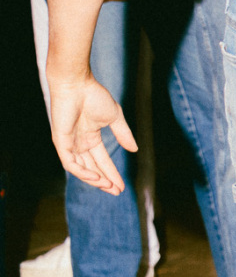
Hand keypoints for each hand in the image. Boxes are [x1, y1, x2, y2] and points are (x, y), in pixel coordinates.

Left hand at [47, 73, 135, 194]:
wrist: (77, 84)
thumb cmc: (93, 96)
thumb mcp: (114, 117)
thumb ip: (123, 134)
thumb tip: (134, 149)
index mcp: (90, 137)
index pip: (102, 160)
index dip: (112, 173)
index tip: (122, 186)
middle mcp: (79, 143)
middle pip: (91, 168)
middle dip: (104, 181)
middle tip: (117, 192)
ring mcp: (69, 143)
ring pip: (80, 169)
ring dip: (94, 180)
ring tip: (108, 187)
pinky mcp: (61, 142)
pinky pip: (70, 163)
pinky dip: (82, 172)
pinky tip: (96, 178)